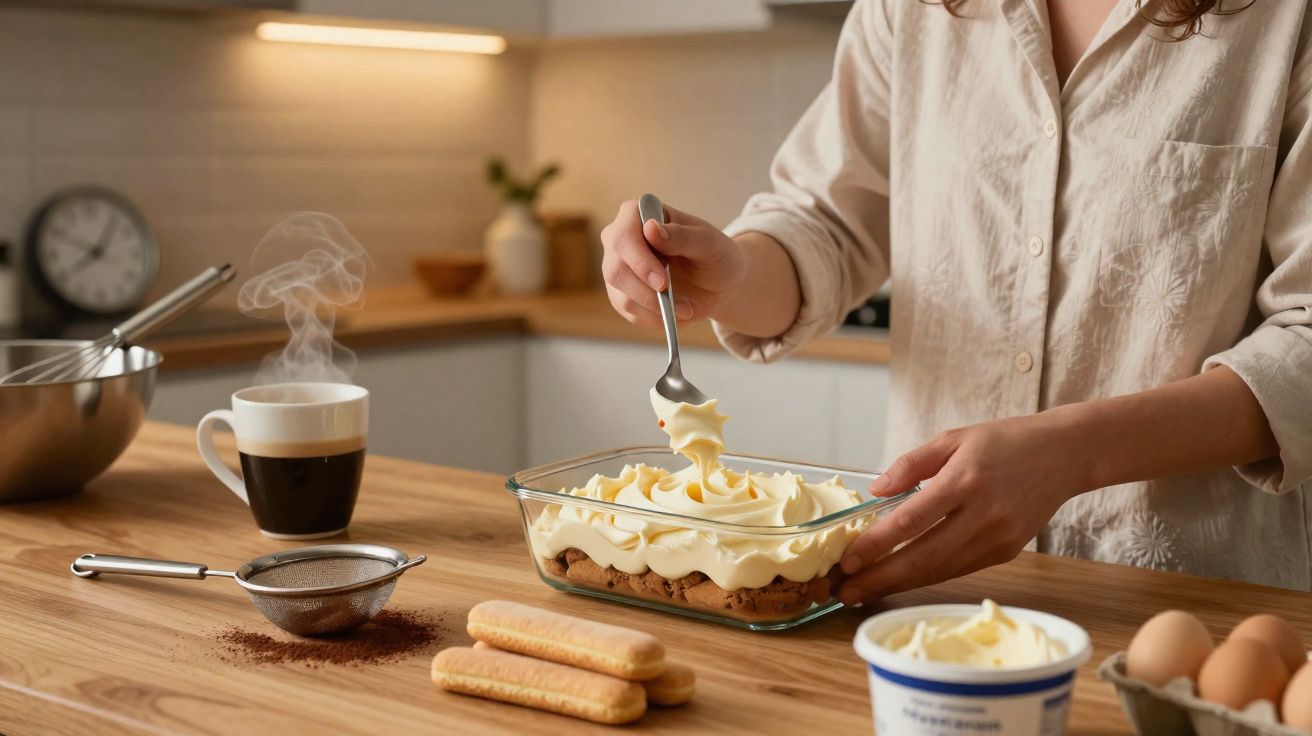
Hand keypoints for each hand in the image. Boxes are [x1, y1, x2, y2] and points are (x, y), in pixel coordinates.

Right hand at [600, 199, 746, 326]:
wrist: (719, 282)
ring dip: (654, 308)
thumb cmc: (714, 254)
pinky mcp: (622, 293)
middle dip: (645, 291)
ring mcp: (618, 268)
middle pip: (616, 269)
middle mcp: (620, 239)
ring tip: (685, 309)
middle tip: (674, 303)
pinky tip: (675, 313)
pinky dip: (654, 318)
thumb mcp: (708, 243)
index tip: (662, 281)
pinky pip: (629, 312)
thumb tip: (650, 228)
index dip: (639, 260)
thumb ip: (681, 235)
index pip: (623, 235)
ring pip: (620, 295)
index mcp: (638, 215)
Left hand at [837, 412, 1091, 603]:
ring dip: (898, 584)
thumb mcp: (953, 438)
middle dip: (879, 578)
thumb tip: (874, 490)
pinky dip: (926, 577)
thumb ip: (911, 464)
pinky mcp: (1006, 552)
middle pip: (922, 556)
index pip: (910, 521)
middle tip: (844, 591)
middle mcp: (982, 514)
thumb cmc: (1004, 441)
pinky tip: (900, 581)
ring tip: (863, 591)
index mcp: (964, 480)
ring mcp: (997, 538)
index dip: (875, 545)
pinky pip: (958, 569)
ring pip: (939, 570)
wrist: (1064, 455)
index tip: (846, 560)